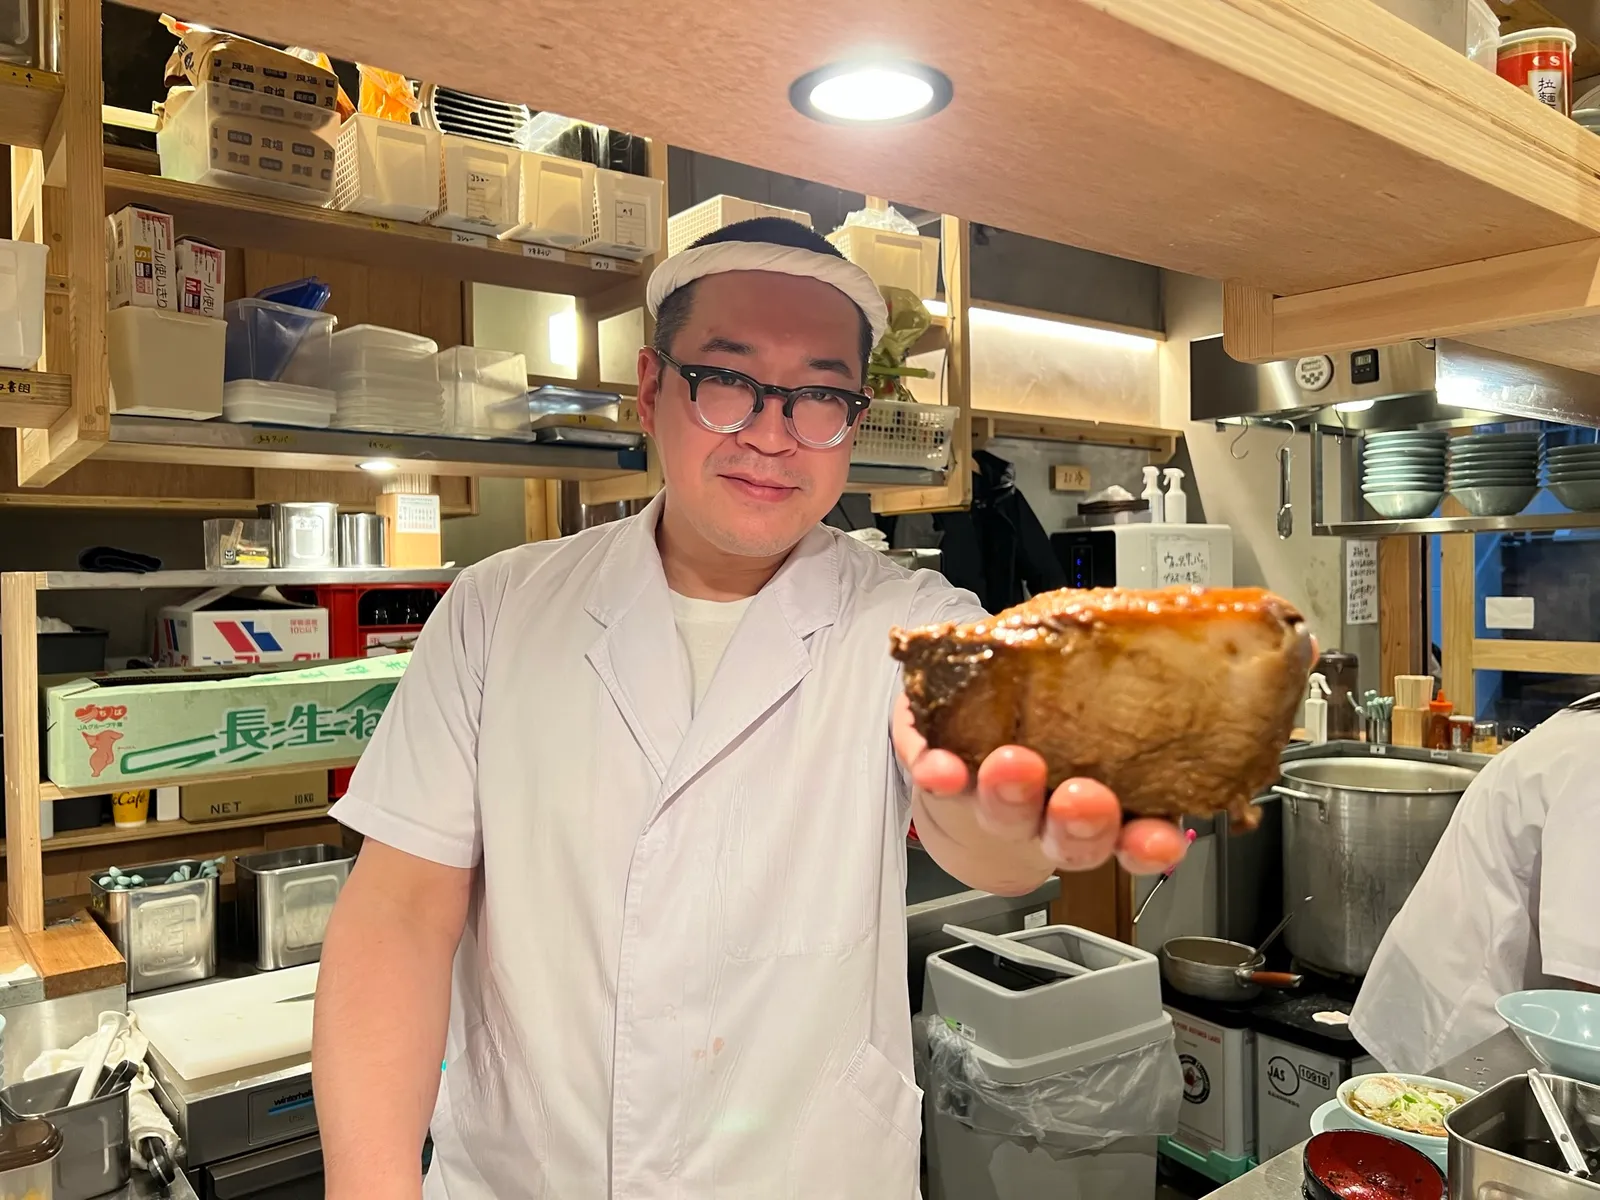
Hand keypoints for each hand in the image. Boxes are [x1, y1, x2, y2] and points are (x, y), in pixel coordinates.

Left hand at [892, 693, 1189, 875]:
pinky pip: (941, 788)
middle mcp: (1054, 820)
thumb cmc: (1059, 745)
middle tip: (1082, 798)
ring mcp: (1000, 808)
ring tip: (1009, 765)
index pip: (1142, 838)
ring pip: (1007, 814)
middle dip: (1080, 819)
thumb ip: (1127, 690)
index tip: (1157, 840)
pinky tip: (939, 767)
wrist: (976, 798)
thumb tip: (1151, 630)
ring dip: (1008, 794)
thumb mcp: (1107, 717)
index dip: (1152, 844)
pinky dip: (940, 776)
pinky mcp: (947, 789)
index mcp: (1111, 810)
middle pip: (1075, 835)